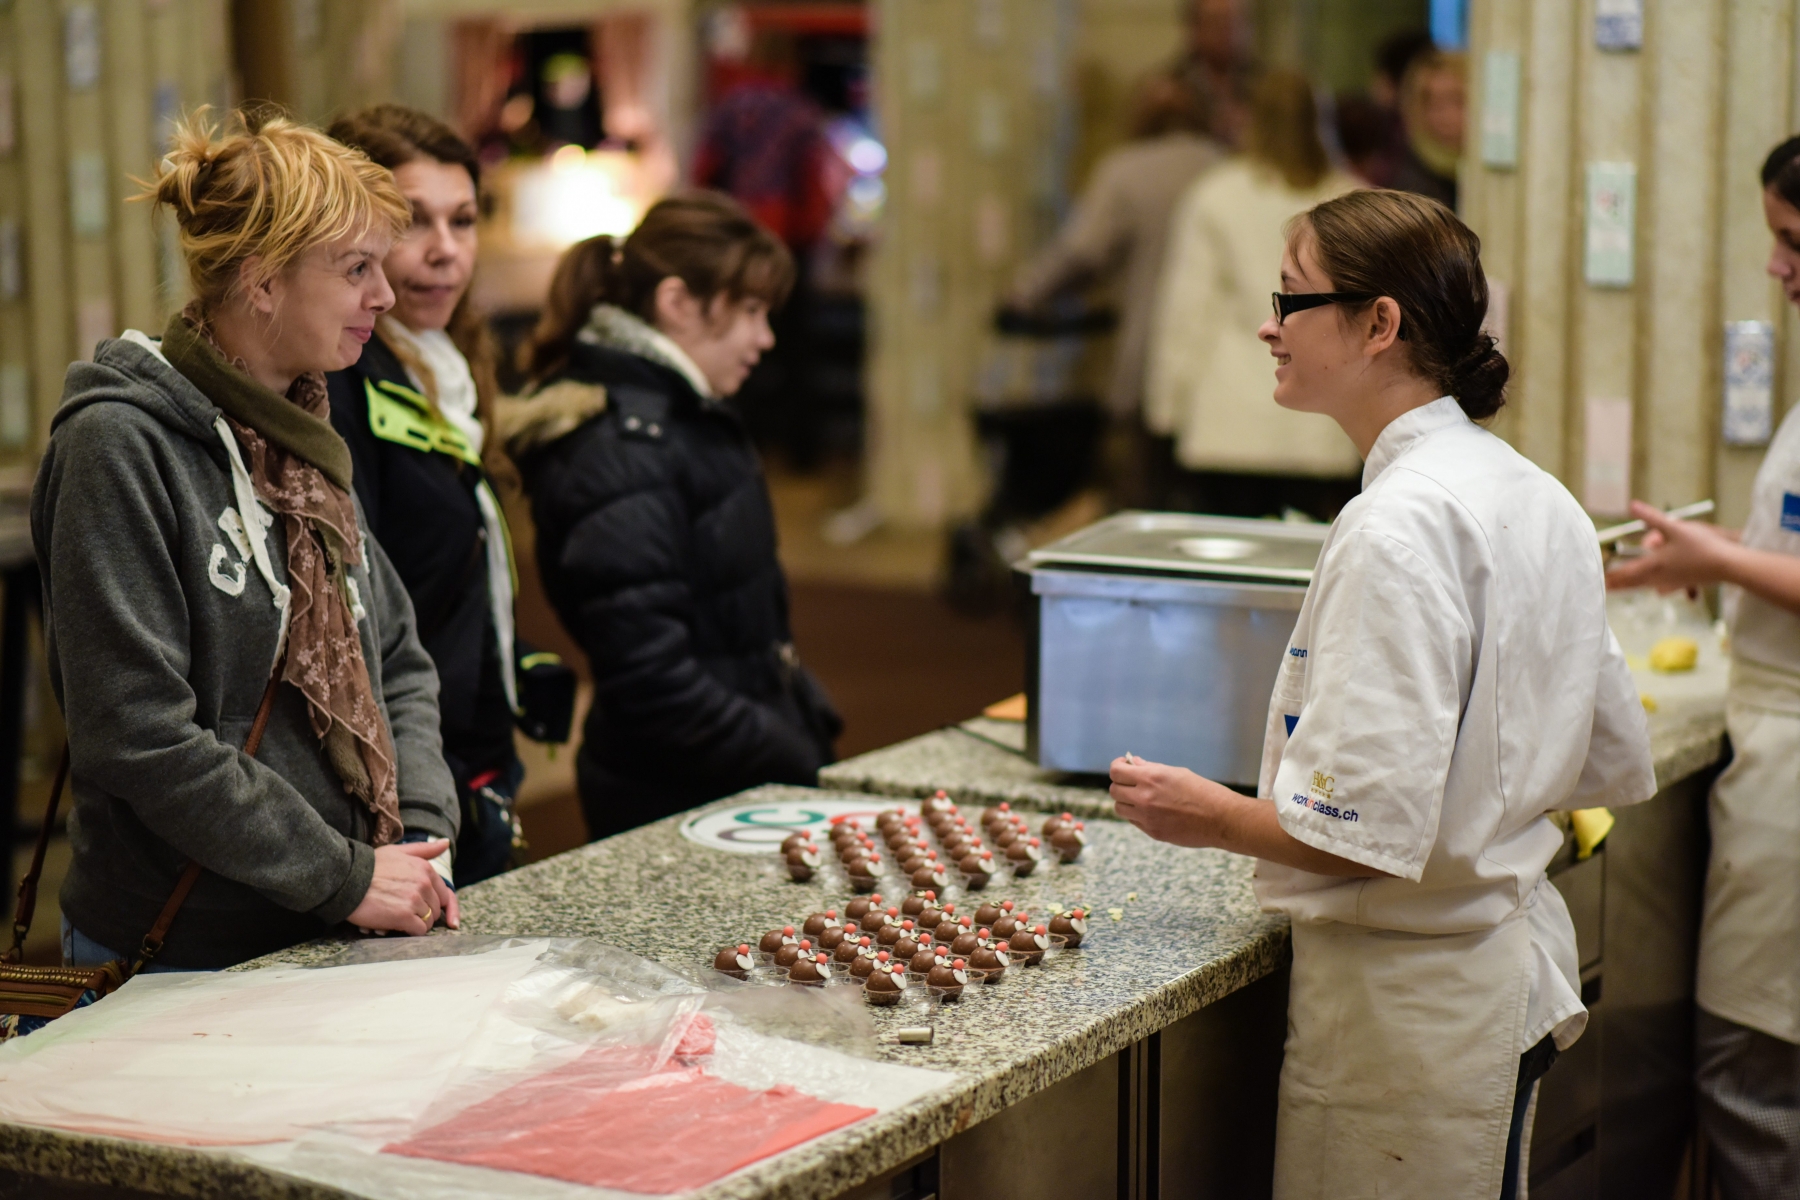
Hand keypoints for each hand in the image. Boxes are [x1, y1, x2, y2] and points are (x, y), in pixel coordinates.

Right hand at [347, 839, 459, 935]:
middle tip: (404, 913)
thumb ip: (424, 850)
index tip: (450, 921)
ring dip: (415, 923)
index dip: (448, 908)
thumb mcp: (398, 851)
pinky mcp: (403, 915)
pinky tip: (397, 926)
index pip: (446, 894)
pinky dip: (411, 932)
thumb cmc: (370, 865)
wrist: (346, 879)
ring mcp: (414, 900)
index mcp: (425, 869)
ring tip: (397, 918)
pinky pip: (419, 931)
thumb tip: (446, 843)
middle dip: (424, 914)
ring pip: (428, 921)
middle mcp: (424, 883)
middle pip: (436, 909)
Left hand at [1109, 756, 1224, 846]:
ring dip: (1126, 802)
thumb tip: (1133, 763)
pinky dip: (1137, 815)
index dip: (1117, 768)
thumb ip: (1151, 768)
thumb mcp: (1177, 772)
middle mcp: (1144, 797)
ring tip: (1141, 798)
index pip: (1116, 772)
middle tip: (1132, 784)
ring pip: (1120, 808)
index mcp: (1151, 778)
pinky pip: (1134, 821)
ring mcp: (1147, 817)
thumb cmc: (1203, 791)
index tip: (1123, 767)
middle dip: (1121, 785)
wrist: (1221, 818)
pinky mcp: (1153, 832)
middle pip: (1114, 791)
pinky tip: (1153, 811)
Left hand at [1604, 500, 1739, 593]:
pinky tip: (1656, 588)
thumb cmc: (1701, 545)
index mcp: (1653, 564)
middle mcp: (1659, 577)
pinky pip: (1663, 587)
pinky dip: (1655, 586)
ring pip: (1646, 585)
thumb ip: (1651, 517)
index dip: (1610, 575)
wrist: (1728, 565)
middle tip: (1602, 587)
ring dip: (1632, 585)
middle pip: (1632, 583)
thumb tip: (1631, 505)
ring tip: (1621, 587)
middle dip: (1617, 584)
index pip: (1624, 573)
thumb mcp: (1675, 527)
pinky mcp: (1683, 584)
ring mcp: (1671, 582)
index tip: (1597, 580)